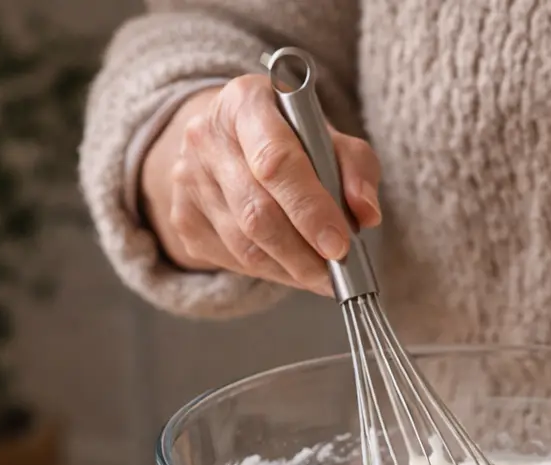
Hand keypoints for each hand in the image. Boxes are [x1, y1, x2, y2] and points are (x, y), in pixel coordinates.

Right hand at [139, 74, 381, 295]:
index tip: (340, 244)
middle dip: (304, 252)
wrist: (229, 139)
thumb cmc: (290, 136)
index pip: (275, 161)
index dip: (310, 209)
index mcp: (245, 102)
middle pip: (257, 212)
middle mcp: (206, 138)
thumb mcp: (329, 135)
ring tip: (323, 275)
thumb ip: (356, 167)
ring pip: (245, 245)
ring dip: (292, 269)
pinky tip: (294, 267)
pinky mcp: (184, 218)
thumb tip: (366, 214)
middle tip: (338, 272)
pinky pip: (233, 260)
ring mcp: (187, 180)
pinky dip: (272, 272)